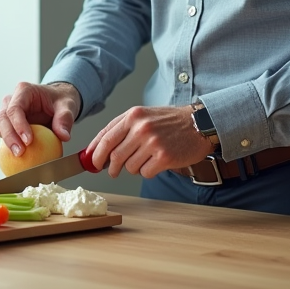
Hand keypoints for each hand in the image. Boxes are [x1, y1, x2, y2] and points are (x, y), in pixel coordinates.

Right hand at [0, 81, 81, 157]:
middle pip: (3, 118)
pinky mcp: (10, 126)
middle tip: (20, 153)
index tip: (28, 141)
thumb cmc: (60, 101)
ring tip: (19, 157)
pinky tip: (19, 160)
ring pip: (0, 128)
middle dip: (9, 137)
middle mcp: (12, 101)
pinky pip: (5, 137)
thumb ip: (65, 118)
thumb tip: (63, 136)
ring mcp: (8, 113)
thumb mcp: (67, 105)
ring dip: (7, 143)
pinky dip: (10, 147)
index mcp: (24, 91)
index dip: (18, 125)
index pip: (15, 108)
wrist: (57, 103)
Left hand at [86, 105, 213, 177]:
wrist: (199, 124)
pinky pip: (145, 173)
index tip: (90, 161)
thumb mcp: (144, 115)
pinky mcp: (164, 157)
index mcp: (133, 115)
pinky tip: (156, 162)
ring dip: (134, 168)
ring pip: (129, 167)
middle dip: (110, 167)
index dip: (94, 152)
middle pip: (114, 155)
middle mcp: (141, 128)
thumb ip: (122, 129)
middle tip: (112, 171)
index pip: (106, 137)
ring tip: (146, 159)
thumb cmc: (170, 121)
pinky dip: (148, 171)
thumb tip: (100, 149)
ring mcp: (152, 143)